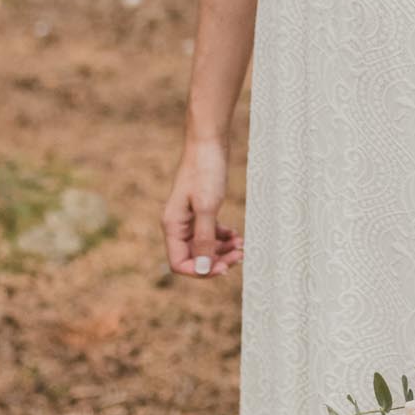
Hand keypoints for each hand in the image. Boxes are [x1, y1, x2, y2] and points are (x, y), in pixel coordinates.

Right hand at [162, 141, 242, 277]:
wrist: (208, 143)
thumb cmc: (205, 172)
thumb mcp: (207, 207)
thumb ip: (204, 239)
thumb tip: (202, 269)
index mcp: (173, 226)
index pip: (179, 263)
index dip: (201, 271)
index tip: (224, 267)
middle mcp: (178, 225)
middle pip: (194, 258)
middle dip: (216, 261)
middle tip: (240, 256)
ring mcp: (189, 219)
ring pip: (204, 247)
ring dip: (222, 251)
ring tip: (242, 245)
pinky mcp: (200, 211)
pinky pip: (209, 234)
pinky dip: (223, 238)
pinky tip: (236, 235)